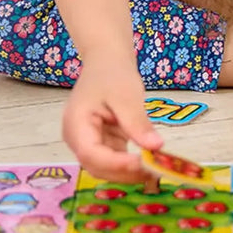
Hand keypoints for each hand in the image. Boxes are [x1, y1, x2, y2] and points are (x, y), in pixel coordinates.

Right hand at [61, 63, 163, 182]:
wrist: (107, 59)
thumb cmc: (113, 72)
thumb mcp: (127, 95)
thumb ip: (138, 123)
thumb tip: (156, 147)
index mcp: (76, 124)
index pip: (91, 153)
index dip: (115, 164)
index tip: (142, 163)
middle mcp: (77, 139)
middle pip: (97, 166)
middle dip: (124, 172)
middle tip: (154, 172)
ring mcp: (88, 142)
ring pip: (106, 167)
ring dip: (129, 172)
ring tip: (155, 169)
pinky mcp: (101, 142)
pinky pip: (114, 159)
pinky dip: (130, 163)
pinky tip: (149, 162)